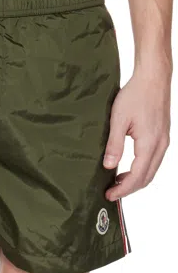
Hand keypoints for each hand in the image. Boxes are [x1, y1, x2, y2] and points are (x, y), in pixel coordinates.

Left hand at [103, 65, 170, 200]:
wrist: (153, 77)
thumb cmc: (136, 93)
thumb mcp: (118, 119)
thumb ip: (114, 145)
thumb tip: (108, 166)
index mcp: (149, 143)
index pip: (137, 176)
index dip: (122, 190)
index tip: (109, 195)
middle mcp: (160, 145)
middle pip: (146, 178)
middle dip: (129, 189)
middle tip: (111, 193)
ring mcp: (164, 142)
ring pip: (151, 171)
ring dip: (135, 180)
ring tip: (117, 182)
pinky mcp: (163, 137)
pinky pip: (154, 162)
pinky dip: (141, 170)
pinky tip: (128, 168)